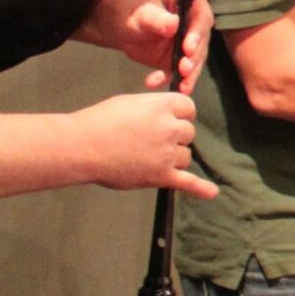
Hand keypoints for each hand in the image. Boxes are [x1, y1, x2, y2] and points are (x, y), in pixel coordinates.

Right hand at [77, 91, 215, 197]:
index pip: (189, 109)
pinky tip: (212, 192)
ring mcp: (166, 154)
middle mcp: (169, 128)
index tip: (167, 120)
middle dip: (174, 136)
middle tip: (150, 140)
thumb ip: (155, 108)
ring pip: (185, 156)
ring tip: (148, 157)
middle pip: (188, 133)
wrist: (82, 146)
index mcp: (163, 106)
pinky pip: (187, 182)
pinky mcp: (160, 175)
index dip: (179, 115)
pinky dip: (200, 188)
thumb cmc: (101, 121)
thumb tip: (169, 116)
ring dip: (173, 158)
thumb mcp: (132, 102)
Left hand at [79, 0, 214, 91]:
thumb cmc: (133, 11)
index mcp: (191, 6)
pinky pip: (177, 73)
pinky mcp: (177, 60)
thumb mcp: (143, 13)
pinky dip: (168, 80)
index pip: (201, 19)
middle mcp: (193, 26)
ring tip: (181, 86)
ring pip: (193, 62)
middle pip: (200, 44)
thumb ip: (158, 19)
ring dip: (188, 75)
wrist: (120, 26)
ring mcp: (187, 45)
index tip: (188, 48)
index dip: (197, 34)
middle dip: (194, 59)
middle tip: (185, 69)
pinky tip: (154, 83)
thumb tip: (174, 24)